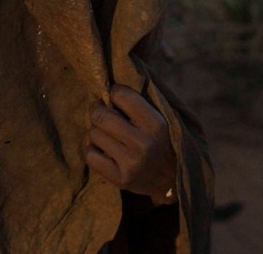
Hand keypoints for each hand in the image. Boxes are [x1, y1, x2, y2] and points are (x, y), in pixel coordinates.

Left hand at [85, 84, 176, 205]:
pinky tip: (103, 150)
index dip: (113, 93)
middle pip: (100, 115)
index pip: (121, 95)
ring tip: (109, 135)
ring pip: (93, 134)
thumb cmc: (161, 141)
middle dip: (98, 111)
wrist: (172, 181)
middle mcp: (143, 143)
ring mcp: (131, 163)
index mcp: (156, 124)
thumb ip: (139, 102)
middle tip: (103, 113)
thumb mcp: (160, 118)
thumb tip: (108, 82)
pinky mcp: (120, 179)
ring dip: (97, 132)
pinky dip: (92, 150)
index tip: (114, 97)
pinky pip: (90, 155)